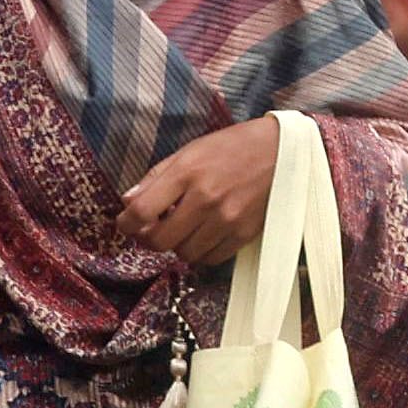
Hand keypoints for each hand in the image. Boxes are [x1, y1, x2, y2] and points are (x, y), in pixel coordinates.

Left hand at [113, 117, 287, 263]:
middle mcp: (205, 199)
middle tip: (151, 230)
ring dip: (177, 246)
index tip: (125, 224)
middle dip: (149, 239)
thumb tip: (126, 202)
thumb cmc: (232, 148)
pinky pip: (210, 259)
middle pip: (159, 240)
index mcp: (187, 173)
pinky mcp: (243, 234)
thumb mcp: (190, 151)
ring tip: (183, 229)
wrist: (283, 152)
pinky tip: (203, 236)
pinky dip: (201, 253)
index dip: (125, 224)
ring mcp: (226, 220)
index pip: (141, 211)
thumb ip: (156, 177)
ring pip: (184, 254)